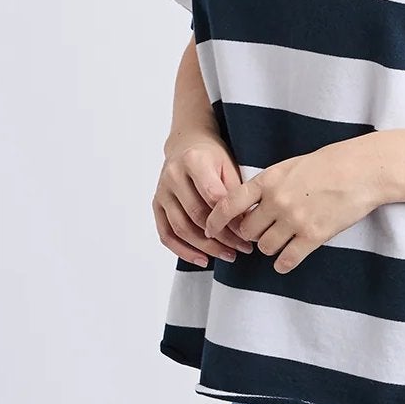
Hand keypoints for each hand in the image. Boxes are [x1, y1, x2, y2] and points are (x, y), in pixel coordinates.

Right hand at [153, 133, 255, 267]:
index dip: (231, 218)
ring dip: (206, 247)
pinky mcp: (157, 204)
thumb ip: (234, 193)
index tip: (247, 233)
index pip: (213, 196)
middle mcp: (173, 176)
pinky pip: (166, 233)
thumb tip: (244, 226)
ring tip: (228, 255)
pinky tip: (202, 259)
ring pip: (181, 228)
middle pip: (197, 215)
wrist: (186, 144)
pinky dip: (183, 250)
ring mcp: (162, 191)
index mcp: (194, 161)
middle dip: (222, 236)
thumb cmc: (212, 157)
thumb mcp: (229, 166)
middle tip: (242, 248)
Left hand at [202, 136, 388, 273]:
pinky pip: (287, 259)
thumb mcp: (290, 167)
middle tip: (261, 233)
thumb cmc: (328, 165)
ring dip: (269, 248)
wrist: (362, 170)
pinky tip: (286, 260)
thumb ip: (268, 186)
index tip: (210, 229)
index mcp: (269, 181)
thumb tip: (249, 207)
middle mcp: (277, 201)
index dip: (215, 219)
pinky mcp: (314, 236)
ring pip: (265, 247)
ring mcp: (295, 220)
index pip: (229, 203)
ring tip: (280, 241)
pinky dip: (283, 263)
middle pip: (247, 231)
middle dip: (251, 235)